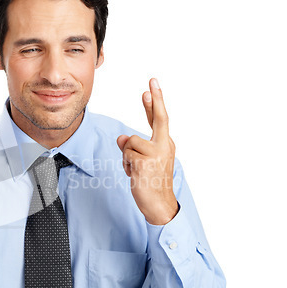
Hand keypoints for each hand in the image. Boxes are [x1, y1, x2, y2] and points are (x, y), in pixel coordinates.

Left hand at [117, 78, 178, 224]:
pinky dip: (126, 165)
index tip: (151, 85)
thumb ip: (134, 146)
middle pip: (159, 118)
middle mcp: (164, 146)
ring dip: (127, 157)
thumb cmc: (151, 182)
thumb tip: (121, 137)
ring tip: (136, 170)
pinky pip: (126, 155)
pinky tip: (134, 175)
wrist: (159, 205)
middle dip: (155, 100)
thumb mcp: (142, 161)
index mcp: (165, 144)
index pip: (159, 120)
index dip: (155, 102)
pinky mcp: (144, 163)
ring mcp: (156, 154)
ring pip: (129, 142)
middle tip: (151, 82)